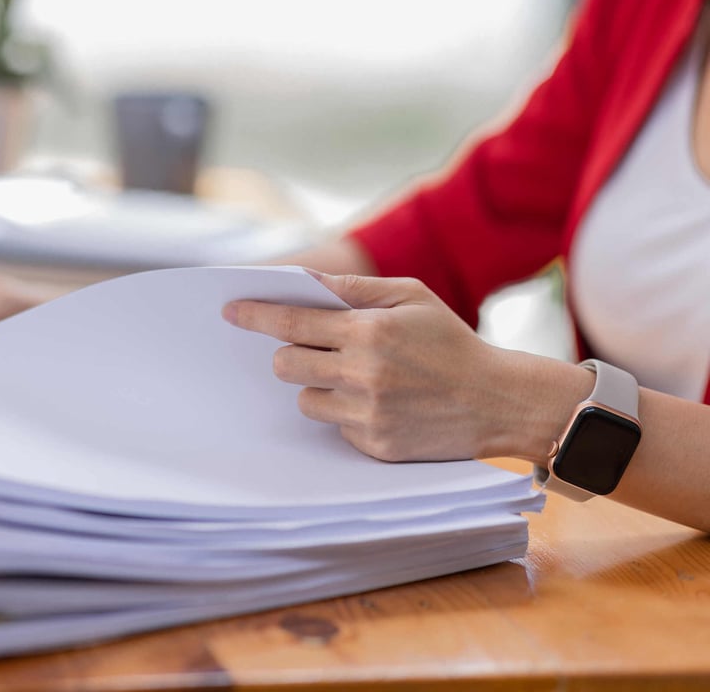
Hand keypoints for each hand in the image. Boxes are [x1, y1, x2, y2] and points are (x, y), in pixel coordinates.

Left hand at [223, 273, 587, 463]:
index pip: (293, 323)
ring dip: (317, 386)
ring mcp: (367, 414)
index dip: (256, 315)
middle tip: (308, 349)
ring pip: (305, 399)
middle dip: (289, 354)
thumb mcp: (411, 297)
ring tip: (357, 377)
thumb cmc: (450, 342)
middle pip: (285, 365)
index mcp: (369, 332)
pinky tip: (379, 402)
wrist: (497, 401)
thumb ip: (355, 288)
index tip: (230, 310)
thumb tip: (305, 280)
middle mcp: (363, 374)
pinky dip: (345, 412)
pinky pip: (333, 426)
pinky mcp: (373, 445)